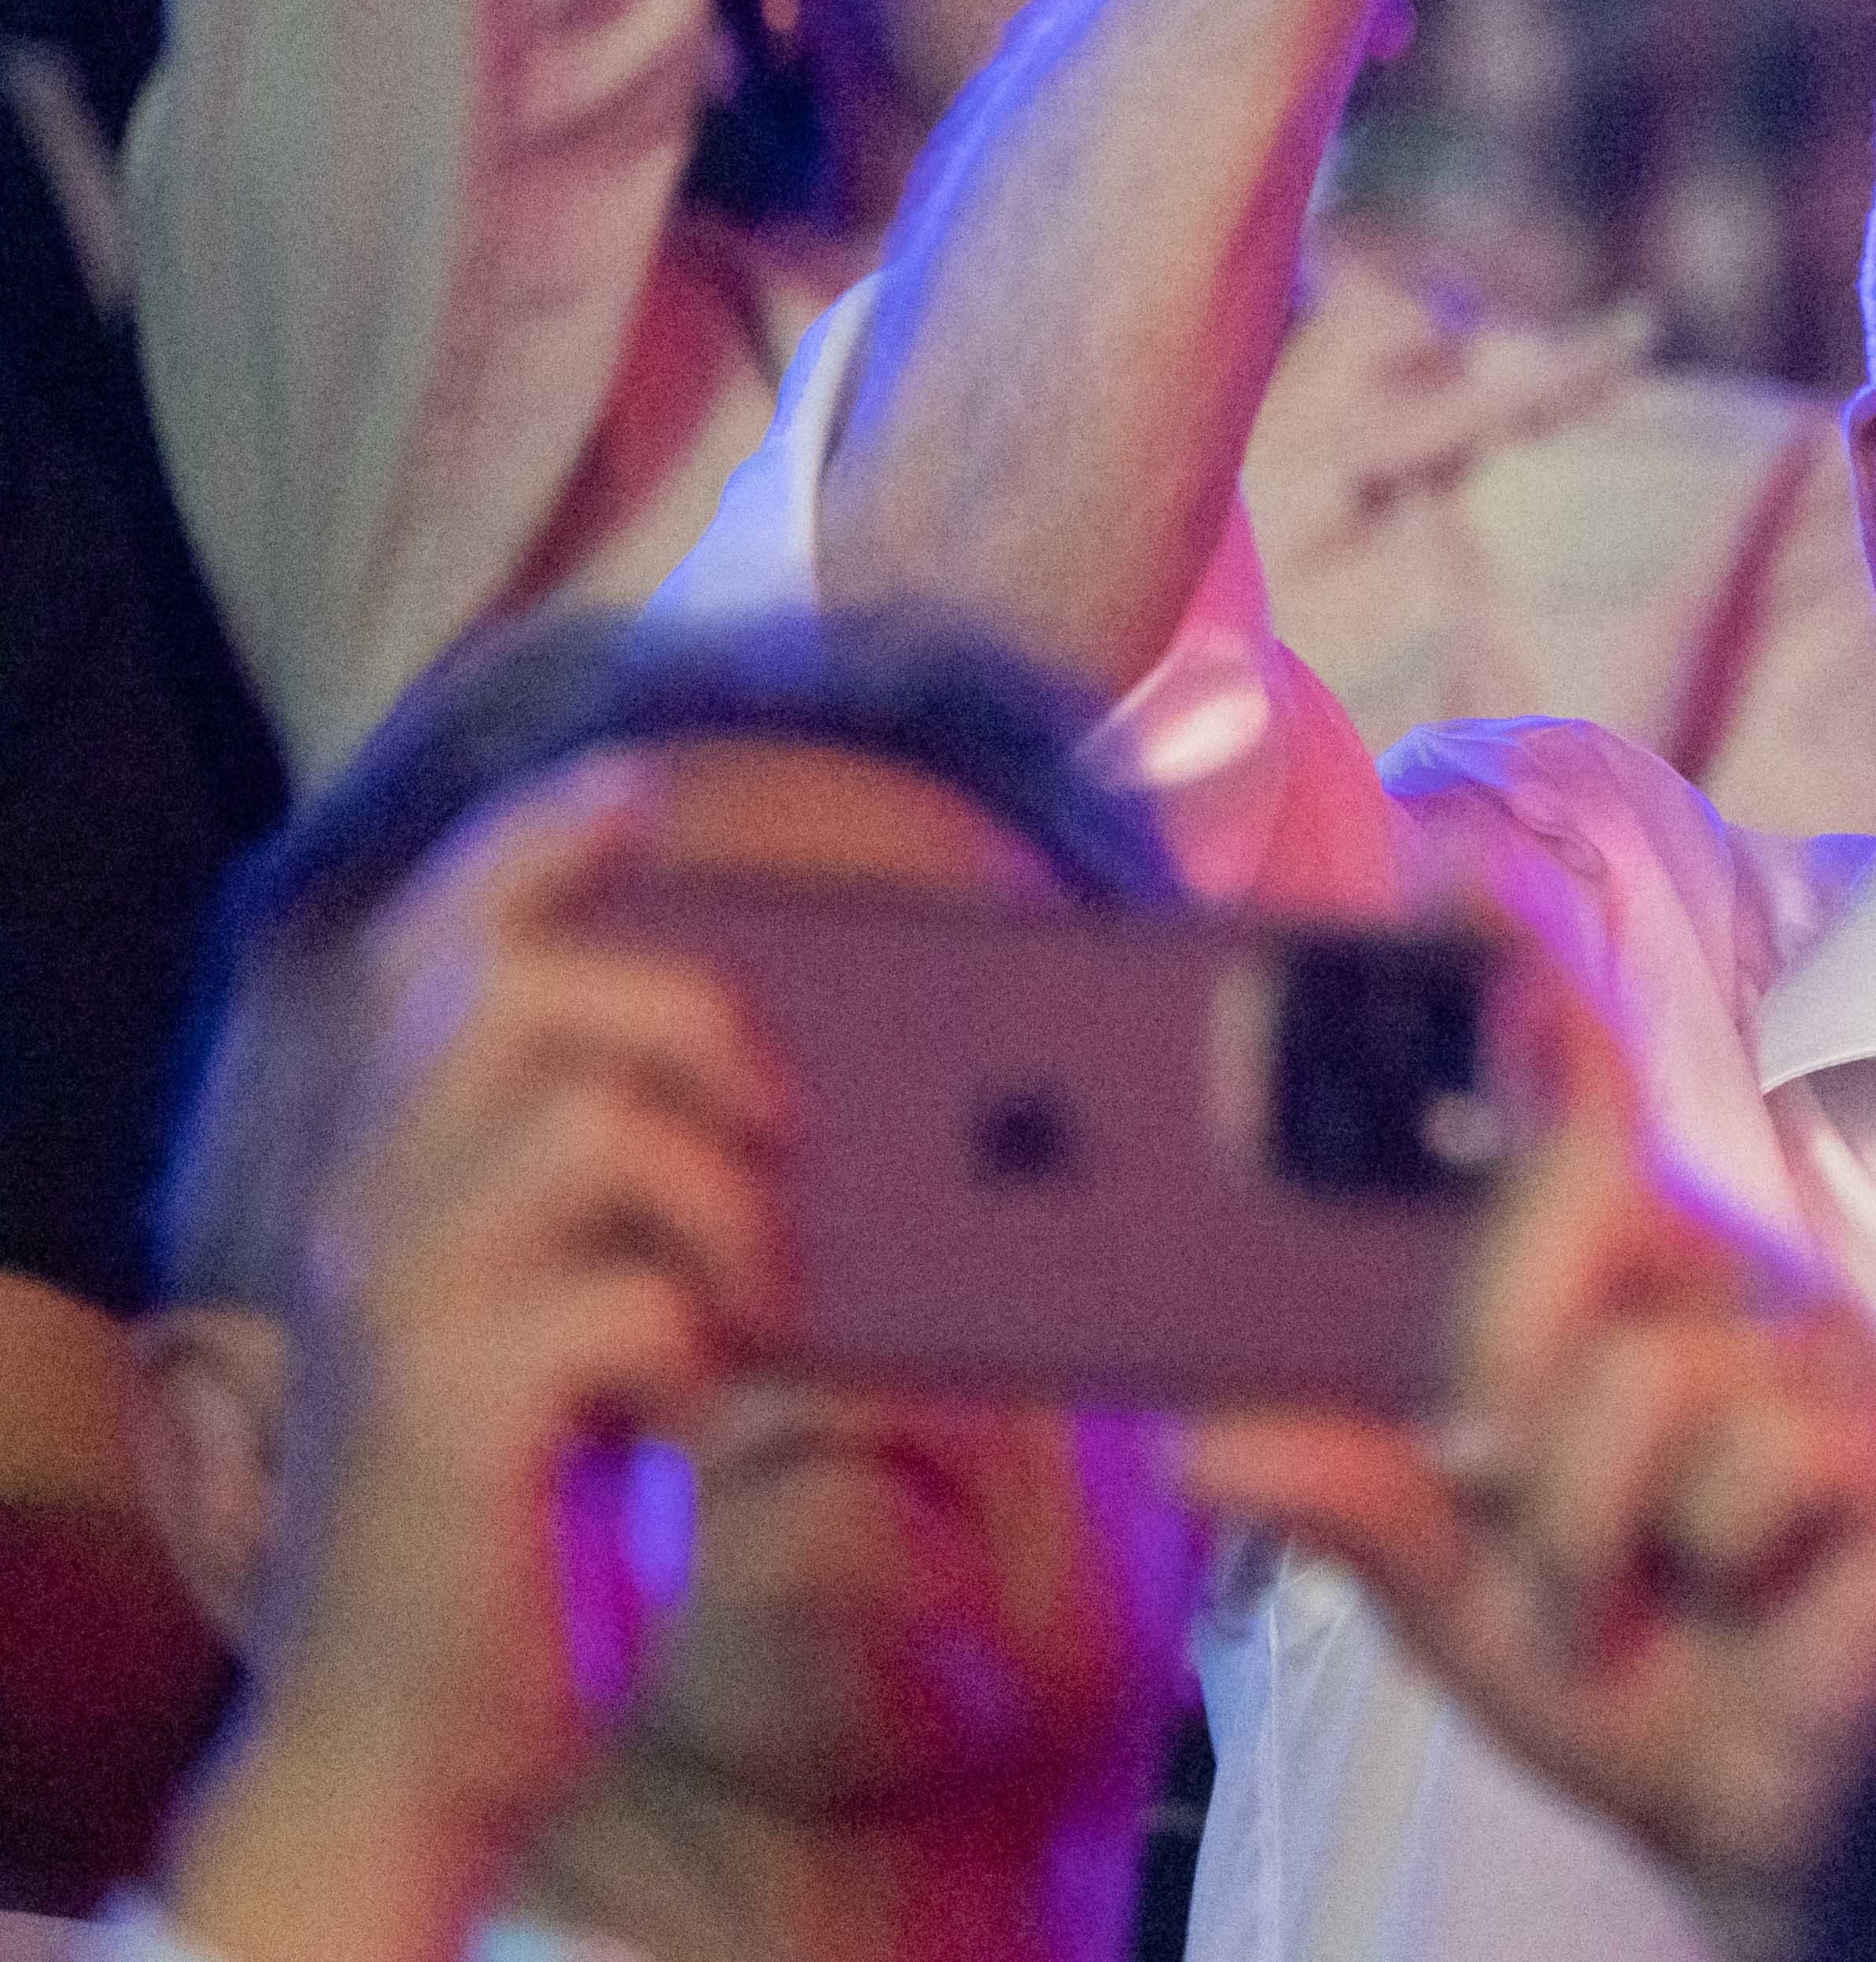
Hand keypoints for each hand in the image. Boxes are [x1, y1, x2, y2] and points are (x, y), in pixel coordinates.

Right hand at [168, 763, 787, 1961]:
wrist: (418, 1731)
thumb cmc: (543, 1506)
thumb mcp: (604, 1317)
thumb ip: (664, 1205)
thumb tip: (852, 1108)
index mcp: (410, 1168)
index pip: (445, 944)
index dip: (539, 845)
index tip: (645, 786)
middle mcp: (380, 1206)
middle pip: (527, 993)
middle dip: (694, 1020)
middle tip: (779, 1133)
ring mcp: (406, 1305)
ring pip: (587, 1123)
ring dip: (723, 1195)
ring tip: (751, 1298)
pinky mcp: (453, 1413)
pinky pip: (615, 1299)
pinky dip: (696, 1336)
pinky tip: (691, 1403)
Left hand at [1183, 975, 1875, 1912]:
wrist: (1774, 1816)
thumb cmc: (1629, 1671)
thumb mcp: (1450, 1594)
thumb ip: (1352, 1500)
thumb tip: (1207, 1438)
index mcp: (1622, 1282)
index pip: (1572, 1096)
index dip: (1521, 978)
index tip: (1448, 869)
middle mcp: (1730, 1279)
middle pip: (1581, 1211)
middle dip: (1503, 1359)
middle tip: (1510, 1485)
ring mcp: (1825, 1350)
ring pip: (1642, 1371)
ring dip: (1590, 1522)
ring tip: (1631, 1590)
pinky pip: (1742, 1458)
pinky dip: (1699, 1554)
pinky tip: (1743, 1593)